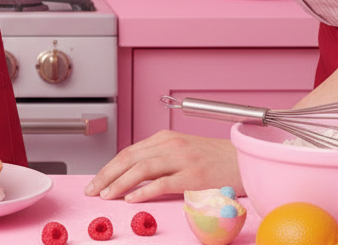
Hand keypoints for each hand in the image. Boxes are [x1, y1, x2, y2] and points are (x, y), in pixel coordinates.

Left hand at [84, 131, 243, 202]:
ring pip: (141, 168)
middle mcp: (169, 145)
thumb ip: (160, 159)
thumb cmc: (214, 159)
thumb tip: (134, 176)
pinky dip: (144, 190)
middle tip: (92, 189)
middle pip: (129, 158)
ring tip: (106, 195)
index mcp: (164, 138)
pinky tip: (132, 198)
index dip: (109, 167)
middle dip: (107, 174)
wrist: (244, 159)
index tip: (96, 180)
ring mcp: (181, 159)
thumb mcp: (182, 152)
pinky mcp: (193, 176)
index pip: (128, 152)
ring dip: (119, 182)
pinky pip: (163, 183)